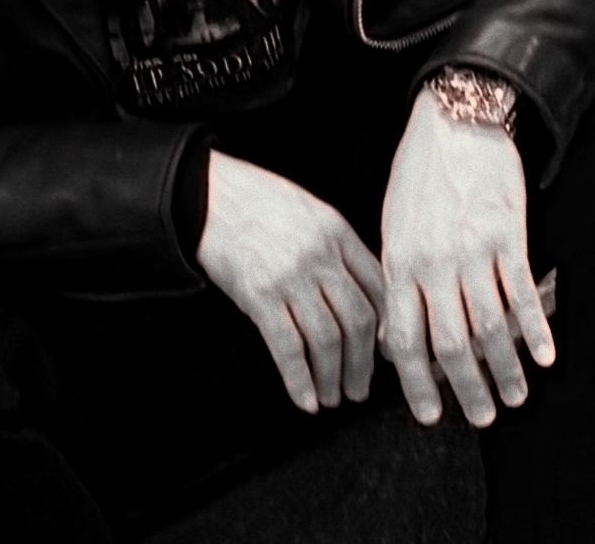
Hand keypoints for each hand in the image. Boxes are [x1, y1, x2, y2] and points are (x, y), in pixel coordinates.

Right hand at [196, 149, 386, 412]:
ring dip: (333, 378)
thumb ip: (336, 248)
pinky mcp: (259, 294)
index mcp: (338, 233)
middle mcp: (320, 256)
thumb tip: (360, 293)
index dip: (386, 330)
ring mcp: (290, 275)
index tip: (385, 355)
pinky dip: (299, 380)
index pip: (379, 289)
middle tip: (360, 389)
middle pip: (358, 321)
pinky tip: (305, 399)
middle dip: (363, 365)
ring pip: (327, 340)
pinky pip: (288, 347)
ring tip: (332, 398)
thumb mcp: (309, 213)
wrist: (208, 194)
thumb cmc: (258, 202)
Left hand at [380, 85, 556, 427]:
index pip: (404, 340)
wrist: (454, 122)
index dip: (417, 383)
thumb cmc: (418, 176)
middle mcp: (434, 264)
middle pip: (451, 344)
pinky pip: (522, 293)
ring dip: (505, 369)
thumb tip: (396, 338)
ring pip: (490, 326)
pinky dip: (535, 330)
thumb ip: (397, 281)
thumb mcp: (392, 227)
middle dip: (468, 388)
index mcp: (400, 264)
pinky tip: (545, 356)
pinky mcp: (507, 235)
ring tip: (516, 395)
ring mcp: (472, 251)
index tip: (431, 414)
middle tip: (482, 417)